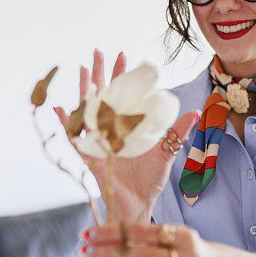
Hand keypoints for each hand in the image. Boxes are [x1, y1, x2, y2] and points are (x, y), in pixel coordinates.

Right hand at [54, 49, 200, 222]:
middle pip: (102, 95)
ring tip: (82, 71)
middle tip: (97, 51)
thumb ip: (177, 132)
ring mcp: (98, 141)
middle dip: (100, 73)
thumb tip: (195, 111)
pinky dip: (66, 123)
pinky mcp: (89, 156)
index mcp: (127, 125)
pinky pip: (73, 137)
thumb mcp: (167, 152)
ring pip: (87, 110)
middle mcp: (110, 129)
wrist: (137, 204)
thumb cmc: (149, 180)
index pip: (123, 94)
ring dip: (84, 91)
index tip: (123, 55)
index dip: (122, 75)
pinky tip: (60, 108)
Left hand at [80, 221, 220, 256]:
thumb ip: (147, 236)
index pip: (144, 232)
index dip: (115, 232)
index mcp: (185, 236)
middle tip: (87, 249)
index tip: (92, 232)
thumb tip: (106, 234)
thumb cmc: (187, 250)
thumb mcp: (175, 236)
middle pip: (142, 255)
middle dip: (110, 251)